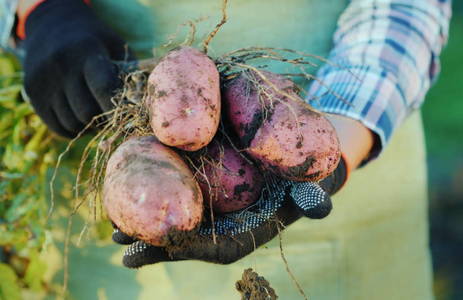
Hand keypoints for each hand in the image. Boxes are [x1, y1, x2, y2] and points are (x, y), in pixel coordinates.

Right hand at [20, 0, 131, 136]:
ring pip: (72, 123)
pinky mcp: (32, 93)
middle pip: (87, 112)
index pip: (103, 88)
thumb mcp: (115, 46)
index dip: (117, 109)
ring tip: (99, 117)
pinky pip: (57, 127)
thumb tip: (142, 107)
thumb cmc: (96, 41)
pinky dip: (74, 131)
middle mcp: (61, 66)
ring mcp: (43, 80)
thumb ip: (130, 73)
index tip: (128, 117)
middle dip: (104, 121)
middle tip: (114, 119)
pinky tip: (82, 120)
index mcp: (86, 52)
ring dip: (89, 128)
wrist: (53, 26)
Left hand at [112, 171, 344, 267]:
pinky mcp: (207, 196)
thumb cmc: (304, 181)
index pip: (211, 248)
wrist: (301, 168)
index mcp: (246, 233)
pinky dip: (156, 202)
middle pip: (184, 240)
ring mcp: (213, 213)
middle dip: (152, 243)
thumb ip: (313, 200)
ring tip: (113, 227)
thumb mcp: (312, 189)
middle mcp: (224, 227)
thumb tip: (320, 207)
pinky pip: (179, 203)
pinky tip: (130, 194)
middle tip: (120, 242)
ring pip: (176, 223)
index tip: (151, 250)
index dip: (182, 249)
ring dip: (146, 226)